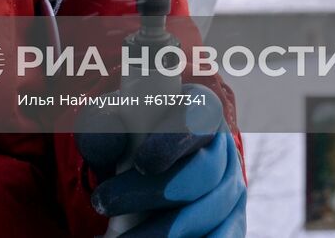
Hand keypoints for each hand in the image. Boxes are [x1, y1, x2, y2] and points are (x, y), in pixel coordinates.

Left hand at [76, 85, 245, 237]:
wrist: (133, 178)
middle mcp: (221, 147)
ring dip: (166, 230)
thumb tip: (110, 141)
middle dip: (156, 192)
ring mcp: (231, 186)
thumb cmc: (121, 142)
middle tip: (104, 203)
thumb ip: (101, 130)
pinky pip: (223, 236)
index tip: (142, 163)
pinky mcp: (233, 221)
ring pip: (212, 210)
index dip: (175, 139)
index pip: (199, 114)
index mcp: (197, 109)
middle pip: (205, 171)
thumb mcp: (104, 130)